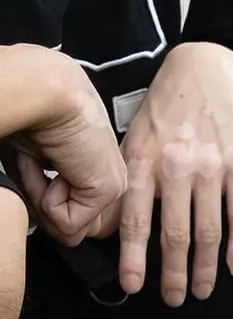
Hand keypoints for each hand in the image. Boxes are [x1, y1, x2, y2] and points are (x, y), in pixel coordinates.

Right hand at [2, 44, 127, 244]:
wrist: (41, 89)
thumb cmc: (32, 112)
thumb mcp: (36, 162)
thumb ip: (48, 195)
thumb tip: (42, 222)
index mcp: (99, 171)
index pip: (84, 217)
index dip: (53, 208)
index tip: (36, 179)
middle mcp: (112, 179)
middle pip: (81, 229)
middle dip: (47, 208)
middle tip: (35, 170)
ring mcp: (114, 187)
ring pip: (72, 229)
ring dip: (43, 200)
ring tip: (40, 163)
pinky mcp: (107, 190)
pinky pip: (68, 222)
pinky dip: (46, 198)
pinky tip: (49, 164)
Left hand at [116, 42, 232, 306]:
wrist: (206, 73)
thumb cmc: (164, 111)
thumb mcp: (134, 136)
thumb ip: (130, 179)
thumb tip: (119, 228)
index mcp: (143, 160)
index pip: (137, 219)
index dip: (135, 257)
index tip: (134, 286)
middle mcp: (176, 167)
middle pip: (175, 233)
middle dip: (175, 273)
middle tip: (175, 300)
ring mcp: (211, 168)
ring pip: (209, 231)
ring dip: (207, 268)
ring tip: (204, 291)